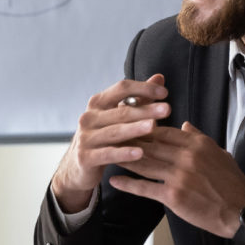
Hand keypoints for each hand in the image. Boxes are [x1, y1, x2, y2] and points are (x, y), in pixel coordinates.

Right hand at [51, 74, 168, 212]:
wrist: (77, 167)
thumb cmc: (104, 138)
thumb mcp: (118, 117)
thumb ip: (140, 99)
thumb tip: (160, 78)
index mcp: (98, 103)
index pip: (121, 88)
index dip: (143, 88)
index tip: (165, 93)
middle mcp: (89, 117)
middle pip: (121, 111)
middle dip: (146, 110)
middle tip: (167, 109)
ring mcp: (85, 138)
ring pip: (114, 132)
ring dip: (135, 129)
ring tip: (154, 127)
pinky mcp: (85, 157)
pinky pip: (108, 154)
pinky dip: (124, 153)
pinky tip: (140, 153)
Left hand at [111, 121, 244, 242]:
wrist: (242, 211)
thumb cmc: (232, 183)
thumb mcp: (218, 153)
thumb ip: (198, 138)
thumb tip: (184, 125)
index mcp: (197, 144)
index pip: (164, 131)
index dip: (144, 128)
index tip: (129, 125)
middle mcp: (186, 157)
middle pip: (150, 144)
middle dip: (129, 140)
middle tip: (110, 136)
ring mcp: (179, 176)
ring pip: (145, 163)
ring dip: (124, 159)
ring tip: (107, 154)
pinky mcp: (174, 196)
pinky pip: (146, 188)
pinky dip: (128, 184)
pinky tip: (115, 181)